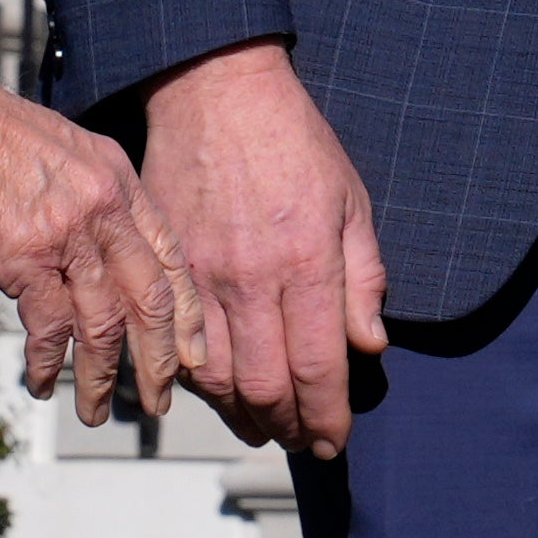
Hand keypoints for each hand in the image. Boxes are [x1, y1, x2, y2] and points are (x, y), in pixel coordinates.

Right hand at [0, 93, 194, 430]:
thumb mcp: (70, 152)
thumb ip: (97, 198)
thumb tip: (108, 252)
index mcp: (122, 184)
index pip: (173, 260)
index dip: (187, 315)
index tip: (193, 357)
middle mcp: (107, 211)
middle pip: (150, 301)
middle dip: (158, 360)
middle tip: (160, 401)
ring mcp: (69, 235)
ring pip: (103, 323)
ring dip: (102, 376)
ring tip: (100, 412)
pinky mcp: (25, 257)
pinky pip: (50, 324)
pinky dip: (49, 362)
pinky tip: (45, 385)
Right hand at [140, 40, 391, 458]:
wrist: (216, 94)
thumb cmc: (296, 145)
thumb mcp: (353, 203)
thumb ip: (364, 280)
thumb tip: (369, 347)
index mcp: (305, 263)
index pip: (318, 367)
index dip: (327, 415)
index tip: (334, 440)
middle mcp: (250, 280)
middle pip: (263, 386)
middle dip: (286, 428)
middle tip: (302, 442)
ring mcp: (201, 277)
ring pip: (213, 377)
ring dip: (240, 415)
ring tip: (265, 427)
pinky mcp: (167, 269)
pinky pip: (177, 345)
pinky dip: (198, 382)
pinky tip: (219, 391)